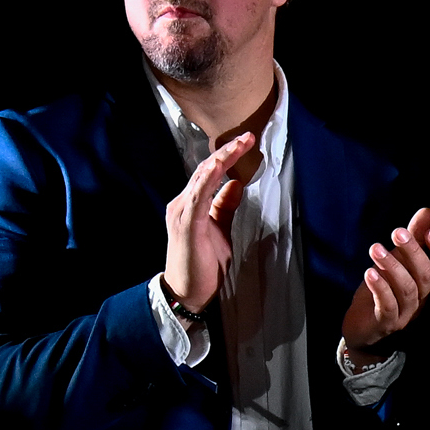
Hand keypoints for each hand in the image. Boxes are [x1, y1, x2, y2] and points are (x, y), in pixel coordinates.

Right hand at [164, 130, 258, 319]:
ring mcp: (182, 214)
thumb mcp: (220, 229)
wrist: (187, 292)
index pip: (209, 173)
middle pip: (205, 170)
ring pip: (201, 179)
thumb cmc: (203, 263)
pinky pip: (198, 198)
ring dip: (221, 160)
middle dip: (227, 151)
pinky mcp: (187, 226)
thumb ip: (225, 206)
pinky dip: (208, 181)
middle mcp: (181, 204)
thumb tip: (236, 183)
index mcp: (190, 204)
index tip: (247, 142)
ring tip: (238, 145)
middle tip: (248, 137)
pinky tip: (219, 169)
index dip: (227, 156)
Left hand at [340, 212, 429, 352]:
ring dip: (392, 267)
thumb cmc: (384, 288)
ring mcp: (406, 313)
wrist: (363, 327)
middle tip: (397, 232)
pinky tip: (370, 273)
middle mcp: (422, 298)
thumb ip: (414, 237)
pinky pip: (388, 307)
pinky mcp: (385, 323)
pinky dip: (380, 289)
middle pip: (426, 276)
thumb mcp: (397, 260)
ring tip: (376, 248)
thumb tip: (428, 211)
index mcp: (428, 282)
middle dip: (413, 252)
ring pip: (407, 290)